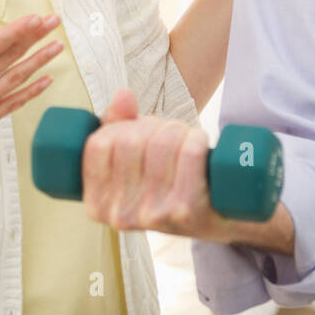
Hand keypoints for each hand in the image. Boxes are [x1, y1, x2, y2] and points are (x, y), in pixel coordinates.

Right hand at [0, 1, 62, 182]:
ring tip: (57, 46)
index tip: (35, 18)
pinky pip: (13, 104)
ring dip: (39, 62)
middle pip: (10, 57)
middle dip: (34, 37)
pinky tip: (47, 80)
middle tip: (53, 22)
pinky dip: (31, 92)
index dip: (17, 30)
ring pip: (16, 79)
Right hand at [80, 88, 235, 240]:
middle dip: (153, 125)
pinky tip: (200, 146)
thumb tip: (124, 95)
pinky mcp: (187, 210)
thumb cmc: (167, 185)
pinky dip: (197, 138)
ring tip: (184, 140)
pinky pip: (190, 151)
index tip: (136, 131)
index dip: (120, 126)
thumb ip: (116, 126)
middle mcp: (121, 215)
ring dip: (177, 130)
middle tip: (166, 134)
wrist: (216, 218)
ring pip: (162, 142)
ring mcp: (154, 215)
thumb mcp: (132, 164)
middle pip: (131, 140)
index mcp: (98, 205)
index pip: (98, 144)